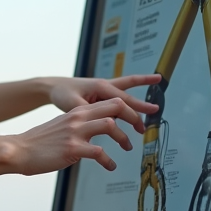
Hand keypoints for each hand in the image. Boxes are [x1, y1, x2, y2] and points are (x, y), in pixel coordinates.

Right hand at [10, 96, 152, 176]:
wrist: (20, 150)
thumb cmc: (39, 141)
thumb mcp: (61, 125)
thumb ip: (78, 123)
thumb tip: (95, 128)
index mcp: (77, 111)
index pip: (109, 101)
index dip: (126, 110)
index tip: (134, 121)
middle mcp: (78, 118)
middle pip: (114, 107)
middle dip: (132, 118)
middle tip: (140, 130)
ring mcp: (75, 133)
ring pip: (110, 125)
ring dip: (123, 138)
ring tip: (128, 148)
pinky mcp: (72, 149)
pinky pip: (99, 153)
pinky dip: (109, 161)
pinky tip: (111, 167)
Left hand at [46, 74, 161, 115]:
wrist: (54, 87)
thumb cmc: (62, 93)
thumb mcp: (73, 104)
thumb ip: (89, 110)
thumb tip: (103, 120)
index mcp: (101, 87)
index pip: (122, 102)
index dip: (133, 114)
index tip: (141, 125)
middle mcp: (105, 85)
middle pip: (128, 95)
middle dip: (142, 104)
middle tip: (156, 110)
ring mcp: (104, 89)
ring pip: (127, 90)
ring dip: (138, 95)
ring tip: (154, 97)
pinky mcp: (101, 94)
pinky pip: (118, 98)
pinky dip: (128, 100)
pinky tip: (133, 108)